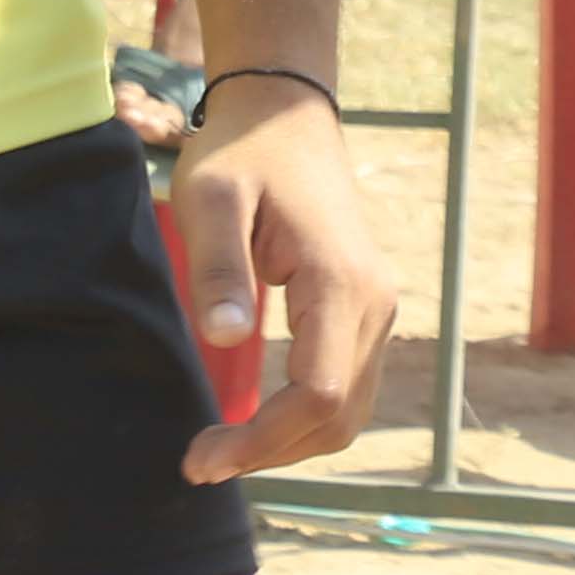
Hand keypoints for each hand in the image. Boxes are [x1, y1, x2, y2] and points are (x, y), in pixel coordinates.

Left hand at [164, 77, 395, 482]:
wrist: (286, 115)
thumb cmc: (242, 152)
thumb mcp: (212, 199)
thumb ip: (219, 267)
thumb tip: (225, 338)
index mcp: (340, 281)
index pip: (318, 396)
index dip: (261, 440)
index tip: (198, 456)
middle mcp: (374, 302)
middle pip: (338, 418)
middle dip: (270, 452)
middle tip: (199, 460)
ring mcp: (376, 306)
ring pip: (349, 412)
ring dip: (288, 443)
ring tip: (222, 446)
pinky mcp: (364, 308)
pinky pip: (347, 387)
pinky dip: (304, 419)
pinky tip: (256, 419)